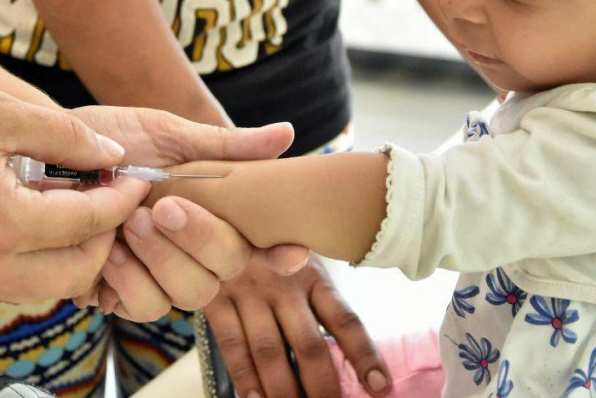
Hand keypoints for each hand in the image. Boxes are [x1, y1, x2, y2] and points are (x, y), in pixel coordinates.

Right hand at [0, 87, 142, 301]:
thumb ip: (67, 136)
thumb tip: (114, 153)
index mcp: (1, 224)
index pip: (90, 224)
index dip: (124, 197)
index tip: (139, 174)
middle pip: (80, 272)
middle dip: (109, 236)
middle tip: (114, 194)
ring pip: (50, 285)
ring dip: (78, 251)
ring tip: (82, 202)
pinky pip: (17, 280)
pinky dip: (43, 256)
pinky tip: (45, 214)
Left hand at [68, 107, 308, 317]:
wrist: (48, 153)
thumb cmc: (114, 139)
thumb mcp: (168, 134)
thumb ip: (225, 145)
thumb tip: (287, 133)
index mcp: (215, 212)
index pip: (263, 242)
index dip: (281, 254)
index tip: (287, 254)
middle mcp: (194, 250)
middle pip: (225, 271)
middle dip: (198, 240)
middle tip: (161, 207)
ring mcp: (159, 275)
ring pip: (186, 296)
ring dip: (160, 260)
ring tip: (125, 224)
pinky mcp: (119, 293)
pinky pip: (140, 307)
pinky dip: (125, 279)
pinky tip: (105, 248)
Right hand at [202, 256, 390, 397]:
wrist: (217, 215)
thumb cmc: (270, 246)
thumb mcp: (301, 257)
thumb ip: (319, 296)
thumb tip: (347, 350)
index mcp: (313, 274)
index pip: (344, 320)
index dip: (364, 355)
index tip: (379, 387)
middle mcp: (283, 282)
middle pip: (308, 344)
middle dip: (323, 386)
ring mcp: (248, 291)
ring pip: (270, 351)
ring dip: (284, 391)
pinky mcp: (216, 299)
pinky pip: (233, 346)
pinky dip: (245, 378)